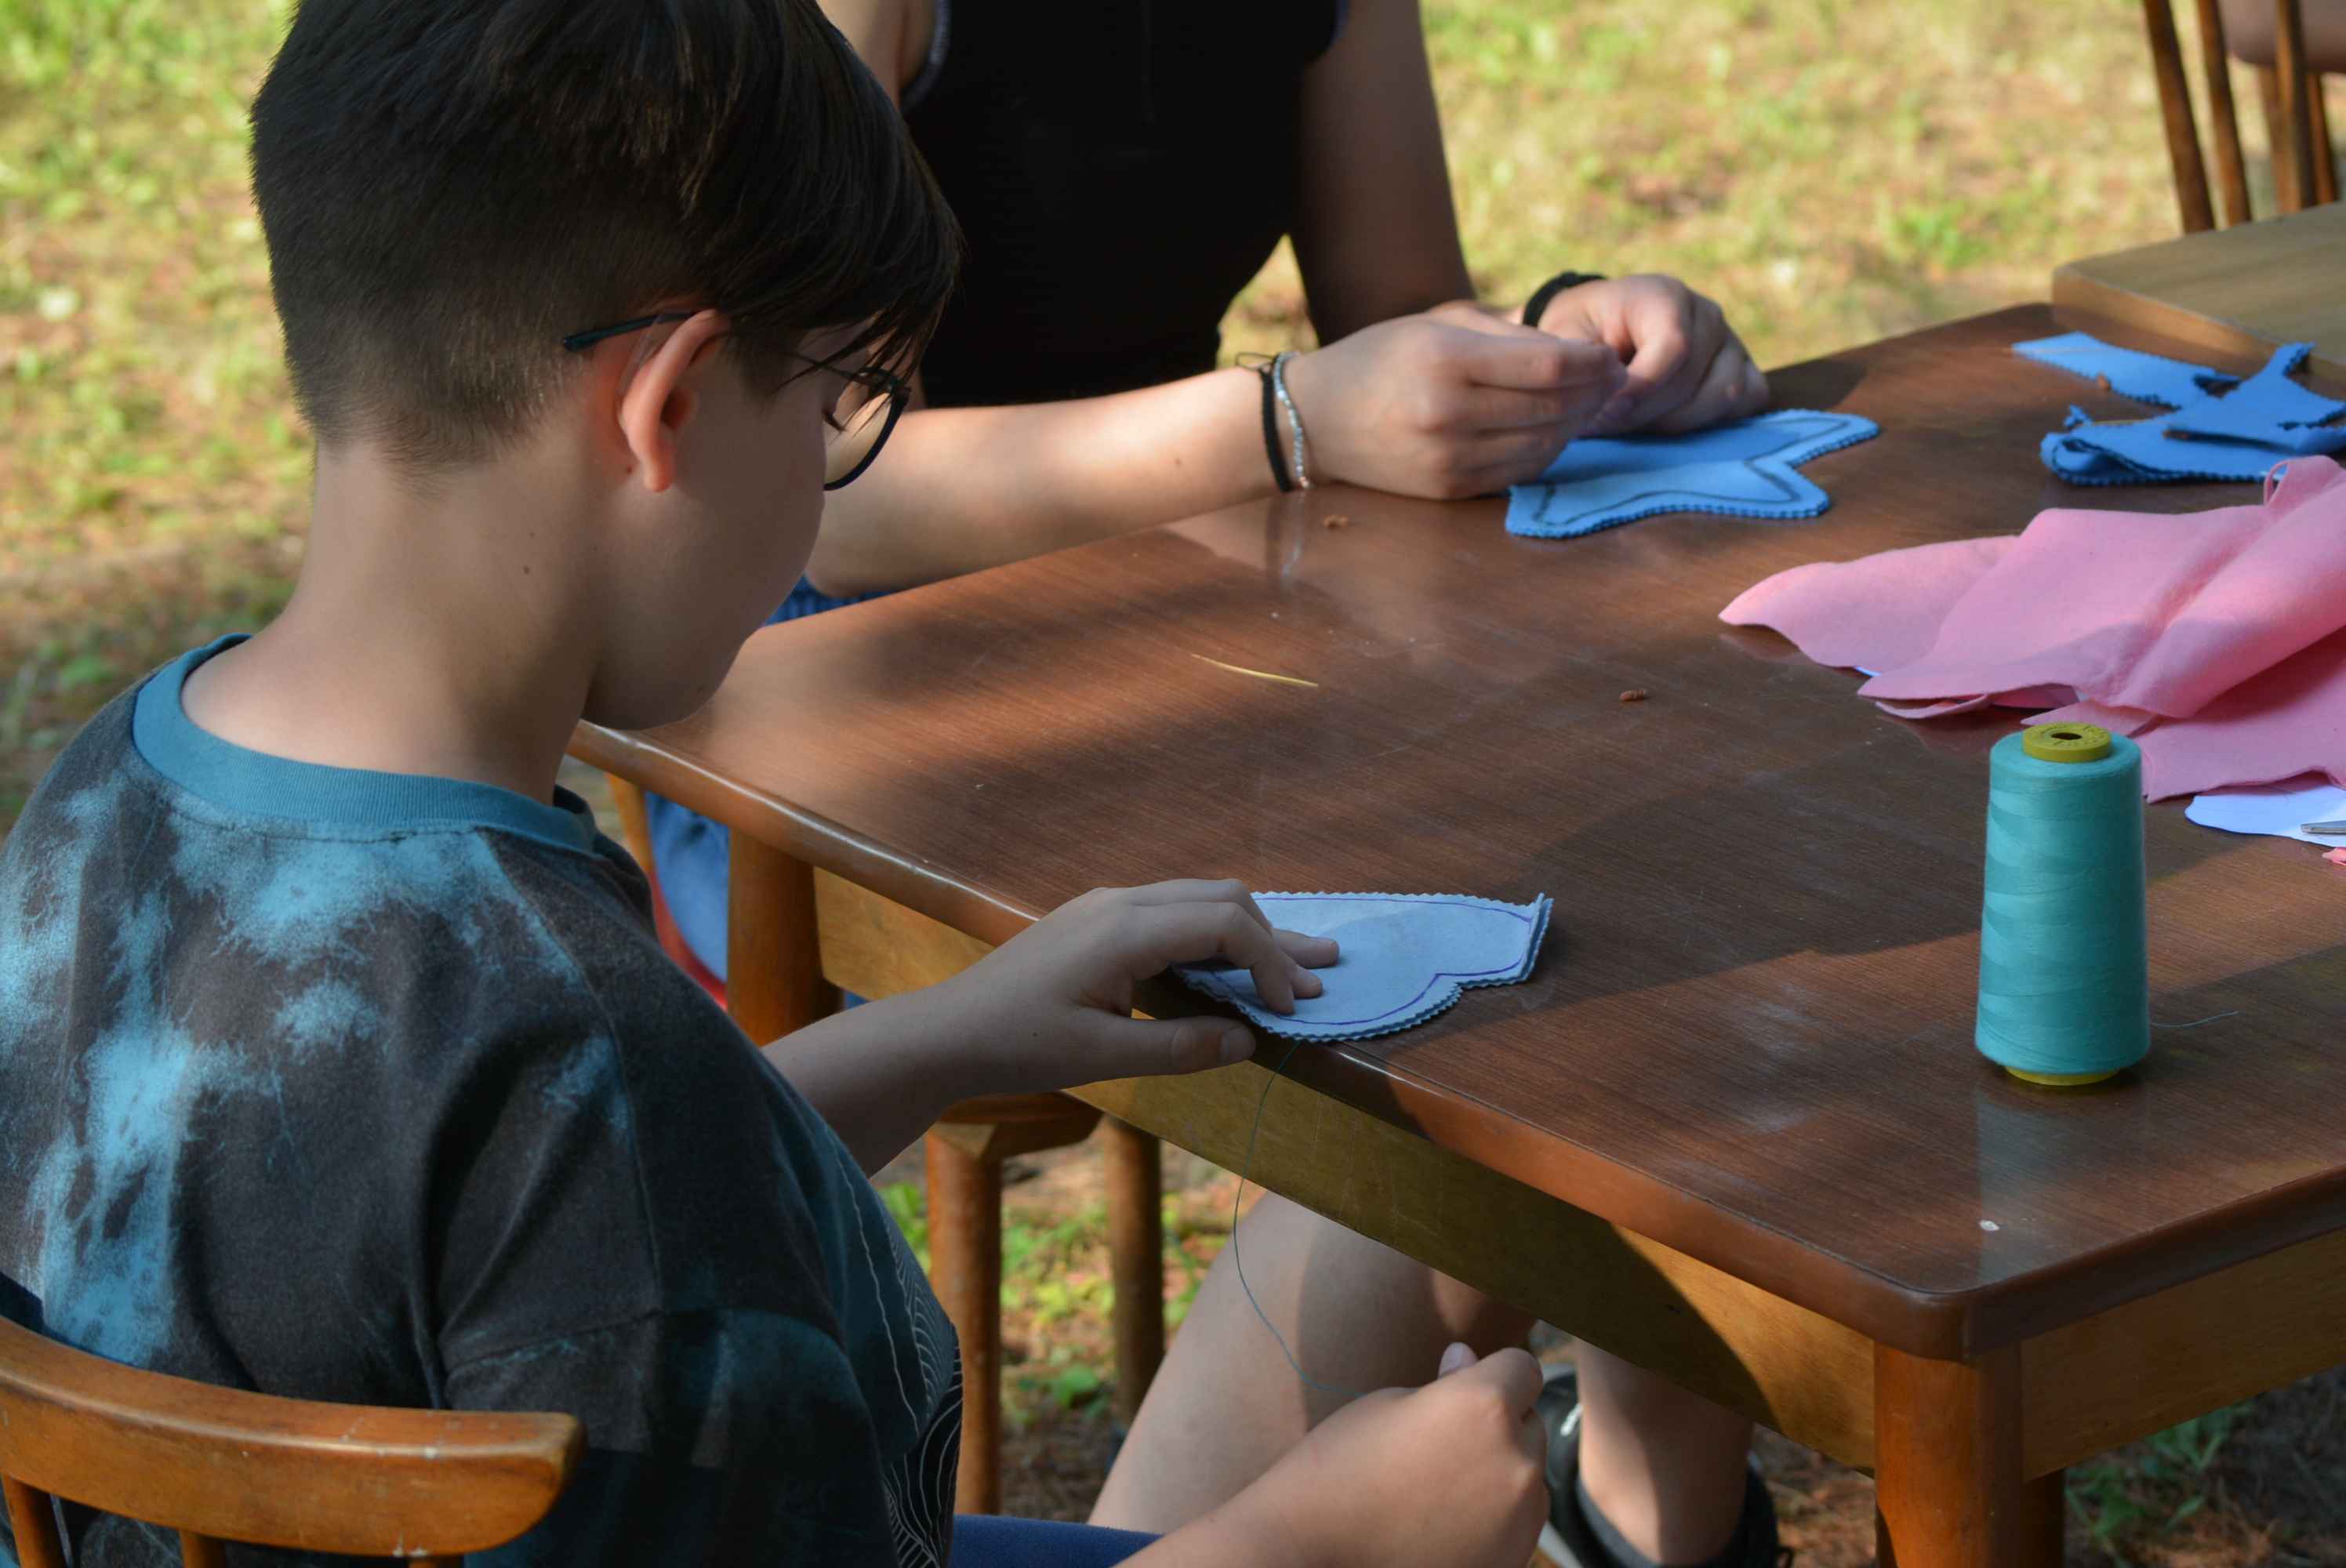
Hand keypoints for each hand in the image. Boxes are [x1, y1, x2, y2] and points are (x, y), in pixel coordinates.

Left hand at [935, 881, 1338, 1094]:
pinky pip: (1174, 912)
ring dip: (1248, 934)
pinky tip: (1233, 966)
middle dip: (1273, 939)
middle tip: (1319, 978)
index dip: (1268, 963)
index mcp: (1124, 930)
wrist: (950, 1030)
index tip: (1289, 1009)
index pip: (1224, 924)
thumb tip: (1250, 1039)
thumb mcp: (1102, 1058)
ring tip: (1299, 963)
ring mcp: (1108, 906)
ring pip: (1199, 899)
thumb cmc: (1019, 1046)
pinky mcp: (1099, 919)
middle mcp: (1121, 903)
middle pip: (1221, 898)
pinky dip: (1213, 936)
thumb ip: (1179, 1047)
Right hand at [1222, 1344, 1549, 1567]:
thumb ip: (1443, 1383)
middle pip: (1531, 1423)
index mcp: (1483, 1405)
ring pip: (1530, 1475)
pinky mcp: (1513, 1559)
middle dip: (1500, 1424)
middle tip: (1441, 1442)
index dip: (1495, 1371)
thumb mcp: (1385, 1406)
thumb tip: (1469, 1358)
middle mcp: (1515, 1460)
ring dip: (1501, 1470)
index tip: (1466, 1383)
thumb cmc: (1338, 1468)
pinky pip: (1521, 1521)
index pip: (1524, 1367)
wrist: (1311, 1553)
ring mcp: (1520, 1518)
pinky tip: (1443, 1521)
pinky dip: (1496, 1515)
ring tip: (1438, 1487)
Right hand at [1282, 313, 1624, 499]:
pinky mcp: (1447, 490)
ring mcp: (1448, 458)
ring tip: (1587, 407)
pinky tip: (1551, 433)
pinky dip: (1545, 452)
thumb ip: (1507, 334)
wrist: (1313, 420)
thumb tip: (1578, 351)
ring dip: (1575, 427)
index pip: (1549, 365)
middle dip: (1594, 394)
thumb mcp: (1437, 323)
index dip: (1593, 363)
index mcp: (1447, 361)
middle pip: (1553, 408)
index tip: (1610, 357)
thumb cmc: (1381, 358)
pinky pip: (1518, 473)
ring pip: (1543, 446)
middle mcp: (1448, 414)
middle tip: (1612, 382)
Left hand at [1533, 274, 1766, 435]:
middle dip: (1645, 412)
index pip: (1674, 347)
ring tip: (1634, 421)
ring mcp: (1730, 341)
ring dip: (1674, 422)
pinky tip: (1670, 419)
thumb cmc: (1580, 336)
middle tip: (1608, 422)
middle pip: (1693, 379)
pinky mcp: (1744, 368)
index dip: (1641, 389)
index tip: (1607, 411)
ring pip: (1722, 395)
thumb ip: (1584, 364)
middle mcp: (1706, 313)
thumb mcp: (1566, 340)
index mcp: (1663, 295)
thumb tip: (1613, 398)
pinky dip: (1712, 419)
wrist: (1599, 332)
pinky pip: (1747, 399)